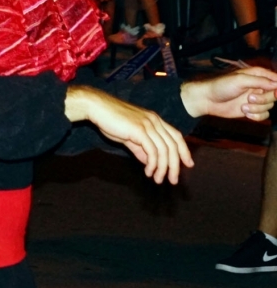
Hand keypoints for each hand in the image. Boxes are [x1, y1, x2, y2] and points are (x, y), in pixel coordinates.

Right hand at [66, 86, 192, 183]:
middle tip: (173, 180)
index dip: (184, 151)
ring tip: (158, 179)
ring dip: (163, 168)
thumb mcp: (128, 135)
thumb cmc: (110, 120)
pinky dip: (153, 164)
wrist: (97, 107)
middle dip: (175, 165)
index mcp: (155, 120)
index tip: (189, 164)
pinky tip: (148, 172)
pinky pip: (152, 151)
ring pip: (164, 150)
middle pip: (173, 145)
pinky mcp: (139, 130)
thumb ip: (140, 148)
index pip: (176, 136)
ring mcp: (148, 125)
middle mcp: (155, 121)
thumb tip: (148, 162)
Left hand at [181, 67, 276, 120]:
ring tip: (243, 106)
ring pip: (270, 106)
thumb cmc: (220, 86)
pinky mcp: (252, 109)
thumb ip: (260, 81)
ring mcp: (256, 98)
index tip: (274, 93)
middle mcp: (259, 86)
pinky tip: (245, 113)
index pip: (276, 80)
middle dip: (264, 99)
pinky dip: (256, 116)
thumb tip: (276, 85)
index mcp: (258, 75)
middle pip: (275, 95)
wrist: (207, 100)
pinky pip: (264, 115)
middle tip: (250, 98)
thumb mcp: (240, 80)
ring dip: (257, 108)